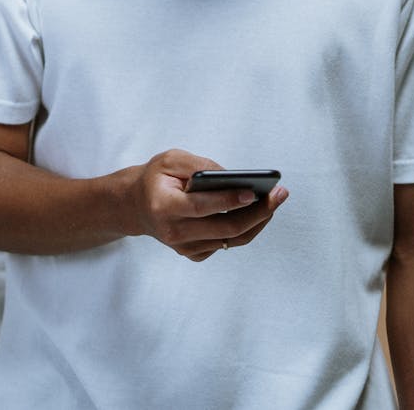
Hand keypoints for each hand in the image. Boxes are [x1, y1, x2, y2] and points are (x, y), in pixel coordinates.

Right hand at [117, 149, 288, 261]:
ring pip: (231, 240)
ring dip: (257, 222)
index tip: (254, 192)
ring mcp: (184, 247)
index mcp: (165, 206)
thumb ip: (199, 166)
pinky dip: (244, 230)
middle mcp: (175, 232)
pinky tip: (256, 213)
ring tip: (274, 202)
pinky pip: (226, 244)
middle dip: (257, 212)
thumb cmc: (155, 178)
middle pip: (225, 229)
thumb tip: (232, 177)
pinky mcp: (193, 254)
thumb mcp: (170, 160)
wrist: (135, 205)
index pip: (202, 207)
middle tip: (278, 195)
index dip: (229, 200)